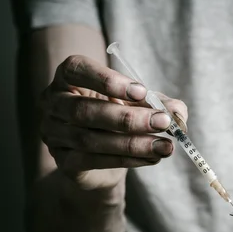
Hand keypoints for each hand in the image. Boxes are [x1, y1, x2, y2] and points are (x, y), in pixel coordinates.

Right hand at [39, 55, 187, 190]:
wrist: (104, 157)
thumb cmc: (118, 119)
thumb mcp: (139, 104)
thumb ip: (159, 103)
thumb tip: (179, 112)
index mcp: (67, 78)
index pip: (76, 69)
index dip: (107, 80)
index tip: (141, 91)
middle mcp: (53, 103)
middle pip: (84, 110)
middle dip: (128, 118)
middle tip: (163, 122)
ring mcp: (54, 134)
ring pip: (90, 139)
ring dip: (133, 143)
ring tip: (165, 146)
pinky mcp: (64, 162)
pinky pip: (94, 161)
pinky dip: (127, 160)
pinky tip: (151, 158)